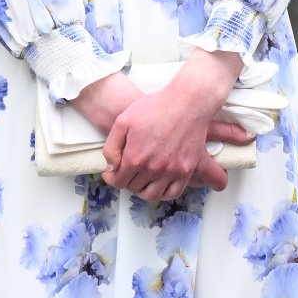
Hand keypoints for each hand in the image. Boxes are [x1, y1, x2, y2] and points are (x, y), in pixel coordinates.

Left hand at [90, 49, 249, 200]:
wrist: (187, 103)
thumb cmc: (154, 107)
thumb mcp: (123, 121)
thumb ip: (111, 147)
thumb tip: (111, 167)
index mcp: (135, 158)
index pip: (118, 182)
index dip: (112, 178)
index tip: (112, 173)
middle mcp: (153, 169)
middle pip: (133, 188)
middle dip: (126, 180)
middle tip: (127, 171)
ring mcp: (171, 171)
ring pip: (151, 194)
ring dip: (142, 189)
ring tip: (141, 179)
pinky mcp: (186, 170)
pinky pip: (172, 193)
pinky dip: (163, 193)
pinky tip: (158, 183)